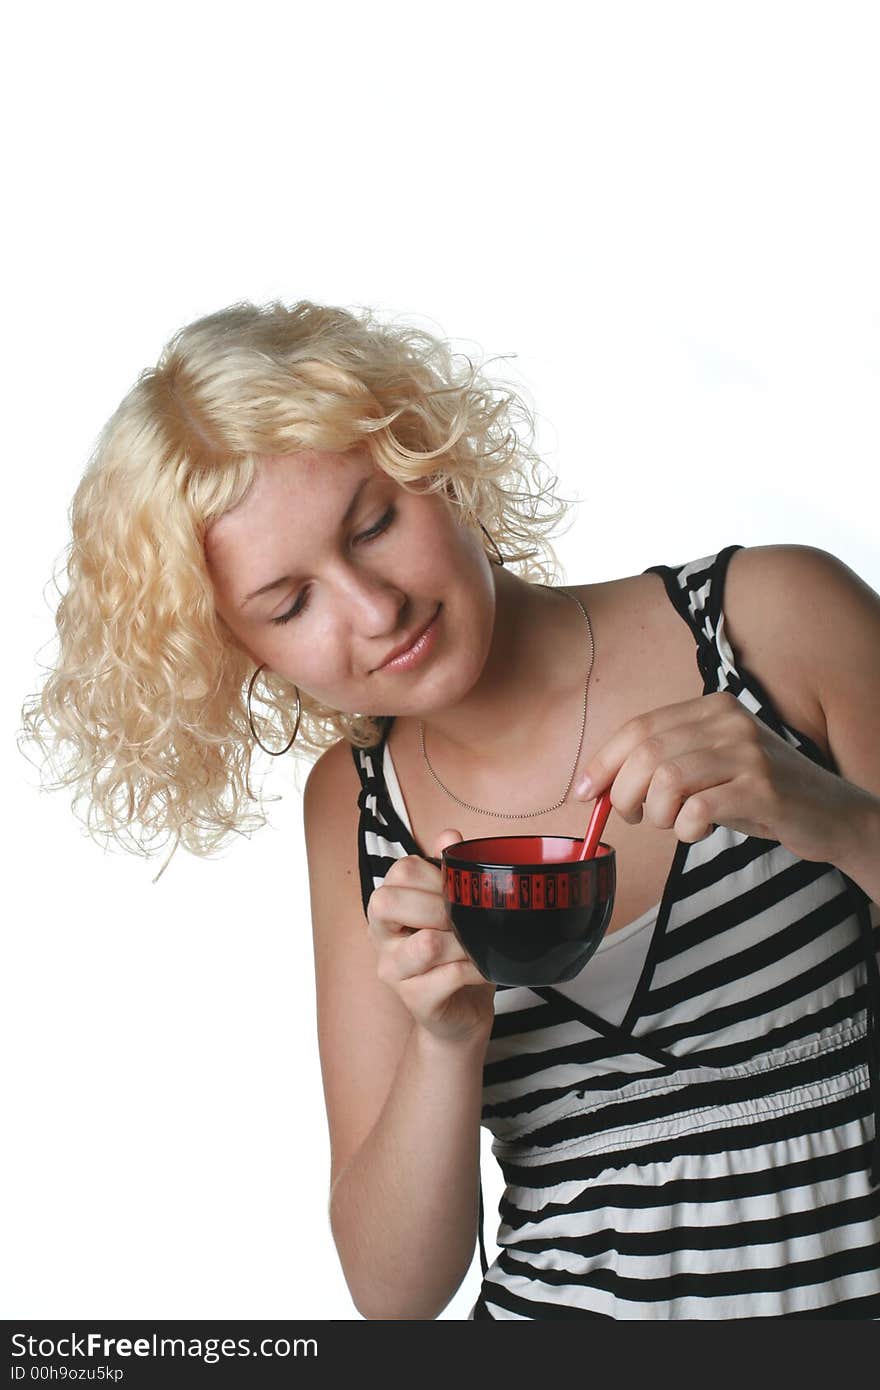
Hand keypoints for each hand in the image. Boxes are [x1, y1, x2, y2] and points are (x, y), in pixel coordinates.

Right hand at [365, 829, 495, 1046]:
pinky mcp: (415, 1001)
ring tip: (477, 946)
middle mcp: (380, 937)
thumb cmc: (456, 951)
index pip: (399, 872)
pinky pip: (448, 977)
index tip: (457, 890)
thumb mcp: (453, 906)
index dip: (433, 875)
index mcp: (388, 907)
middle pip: (389, 902)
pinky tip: (484, 968)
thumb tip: (449, 834)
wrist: (462, 1009)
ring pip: (424, 944)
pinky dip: (475, 969)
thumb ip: (448, 870)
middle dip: (439, 906)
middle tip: (466, 919)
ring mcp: (393, 971)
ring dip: (462, 942)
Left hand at [573, 691, 860, 867]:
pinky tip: (697, 831)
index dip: (603, 762)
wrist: (831, 814)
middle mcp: (729, 721)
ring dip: (656, 813)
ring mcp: (748, 752)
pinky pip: (698, 809)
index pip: (639, 727)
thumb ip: (661, 767)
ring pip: (667, 781)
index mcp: (712, 708)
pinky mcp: (763, 788)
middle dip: (624, 794)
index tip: (583, 792)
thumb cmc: (758, 794)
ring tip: (672, 824)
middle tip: (633, 818)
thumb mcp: (710, 768)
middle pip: (647, 754)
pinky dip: (686, 829)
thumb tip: (597, 787)